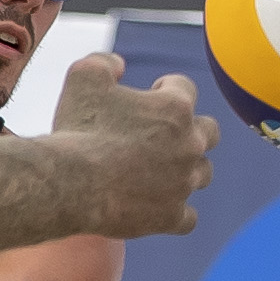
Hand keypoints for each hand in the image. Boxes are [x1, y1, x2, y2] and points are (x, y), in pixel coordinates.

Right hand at [51, 61, 217, 237]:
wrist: (70, 183)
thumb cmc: (78, 129)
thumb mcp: (84, 77)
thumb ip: (105, 62)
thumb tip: (118, 65)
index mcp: (175, 107)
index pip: (184, 88)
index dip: (166, 88)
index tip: (151, 95)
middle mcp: (189, 143)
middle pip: (209, 132)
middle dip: (191, 131)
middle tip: (163, 137)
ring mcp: (183, 182)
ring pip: (202, 174)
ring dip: (186, 171)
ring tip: (160, 173)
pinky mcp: (171, 216)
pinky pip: (188, 218)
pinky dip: (177, 214)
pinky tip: (159, 209)